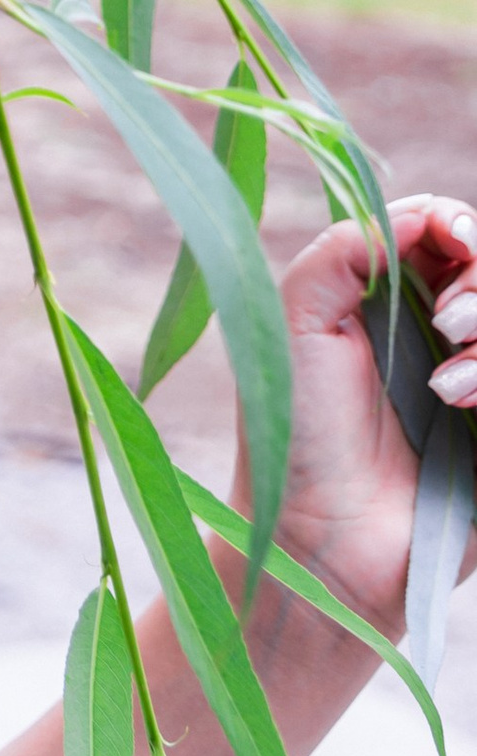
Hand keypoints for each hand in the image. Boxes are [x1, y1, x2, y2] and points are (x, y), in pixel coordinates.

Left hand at [252, 192, 476, 633]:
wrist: (320, 541)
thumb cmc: (298, 432)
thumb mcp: (299, 319)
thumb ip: (347, 248)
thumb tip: (420, 214)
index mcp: (388, 296)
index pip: (445, 229)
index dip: (456, 224)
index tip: (451, 238)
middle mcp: (440, 333)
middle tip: (446, 320)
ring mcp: (475, 383)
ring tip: (445, 386)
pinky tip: (461, 404)